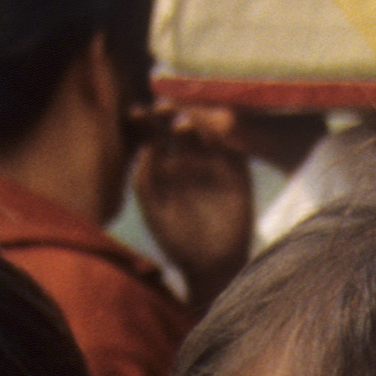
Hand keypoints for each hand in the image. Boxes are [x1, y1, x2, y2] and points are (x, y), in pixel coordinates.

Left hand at [130, 104, 253, 306]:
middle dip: (173, 112)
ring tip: (184, 122)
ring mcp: (215, 163)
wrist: (212, 267)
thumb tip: (146, 146)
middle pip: (181, 123)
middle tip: (163, 108)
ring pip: (208, 129)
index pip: (155, 133)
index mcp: (165, 165)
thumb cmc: (177, 242)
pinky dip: (228, 135)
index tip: (137, 113)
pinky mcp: (238, 173)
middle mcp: (190, 159)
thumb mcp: (154, 212)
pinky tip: (216, 129)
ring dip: (199, 119)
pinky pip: (235, 147)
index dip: (146, 120)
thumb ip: (145, 180)